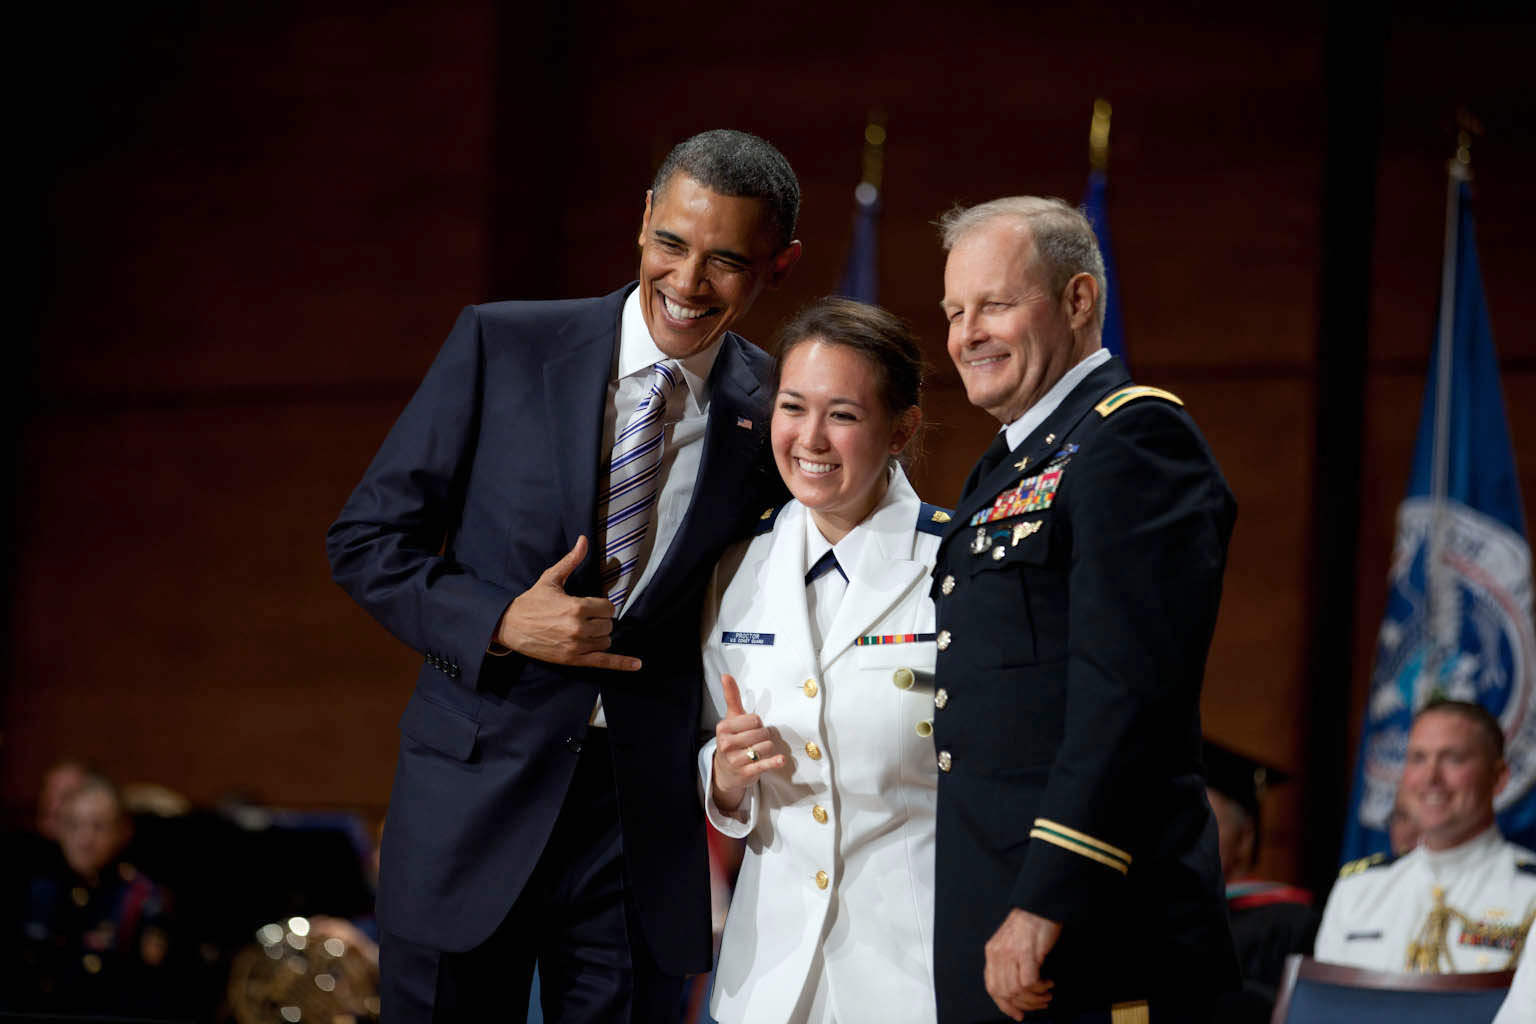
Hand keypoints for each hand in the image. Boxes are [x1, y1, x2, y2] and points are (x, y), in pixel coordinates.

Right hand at [495, 536, 640, 670]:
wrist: (510, 626)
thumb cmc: (531, 601)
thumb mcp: (551, 578)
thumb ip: (571, 561)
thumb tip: (584, 540)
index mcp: (576, 607)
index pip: (608, 608)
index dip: (603, 606)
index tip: (593, 606)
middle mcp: (578, 628)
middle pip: (608, 625)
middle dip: (600, 620)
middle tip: (584, 617)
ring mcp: (576, 646)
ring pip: (606, 640)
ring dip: (600, 636)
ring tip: (584, 630)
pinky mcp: (572, 660)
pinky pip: (603, 662)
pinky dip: (621, 664)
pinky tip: (637, 665)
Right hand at [711, 673, 783, 812]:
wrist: (725, 771)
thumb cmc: (731, 740)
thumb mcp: (730, 718)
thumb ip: (731, 697)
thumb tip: (726, 675)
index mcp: (723, 728)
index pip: (754, 720)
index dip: (757, 724)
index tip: (750, 729)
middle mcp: (726, 744)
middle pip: (761, 733)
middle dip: (763, 736)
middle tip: (754, 741)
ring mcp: (735, 760)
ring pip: (766, 747)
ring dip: (768, 749)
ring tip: (758, 752)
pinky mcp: (746, 773)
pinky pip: (764, 764)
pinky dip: (774, 762)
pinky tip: (781, 759)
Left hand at [983, 908, 1059, 1020]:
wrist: (1039, 907)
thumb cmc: (1029, 925)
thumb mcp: (1010, 944)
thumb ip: (1007, 964)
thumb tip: (1015, 991)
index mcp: (992, 953)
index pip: (992, 987)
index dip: (1005, 1006)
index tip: (1018, 1014)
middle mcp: (998, 954)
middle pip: (1004, 992)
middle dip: (1024, 1004)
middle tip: (1040, 1002)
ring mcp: (1011, 954)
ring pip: (1016, 991)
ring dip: (1035, 998)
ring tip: (1046, 993)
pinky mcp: (1026, 953)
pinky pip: (1029, 983)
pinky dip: (1040, 988)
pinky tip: (1047, 983)